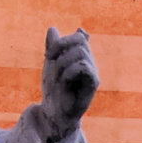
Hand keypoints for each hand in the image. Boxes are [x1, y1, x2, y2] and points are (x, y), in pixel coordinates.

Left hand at [41, 27, 98, 142]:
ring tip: (57, 78)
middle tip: (49, 62)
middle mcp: (90, 63)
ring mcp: (93, 73)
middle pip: (80, 40)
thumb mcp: (50, 65)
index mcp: (81, 58)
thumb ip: (53, 48)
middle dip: (60, 48)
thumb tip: (52, 28)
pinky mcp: (93, 84)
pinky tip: (64, 82)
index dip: (62, 41)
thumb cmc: (53, 91)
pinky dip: (69, 72)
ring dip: (62, 63)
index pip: (79, 37)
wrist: (54, 114)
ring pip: (80, 53)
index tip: (48, 55)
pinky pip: (84, 67)